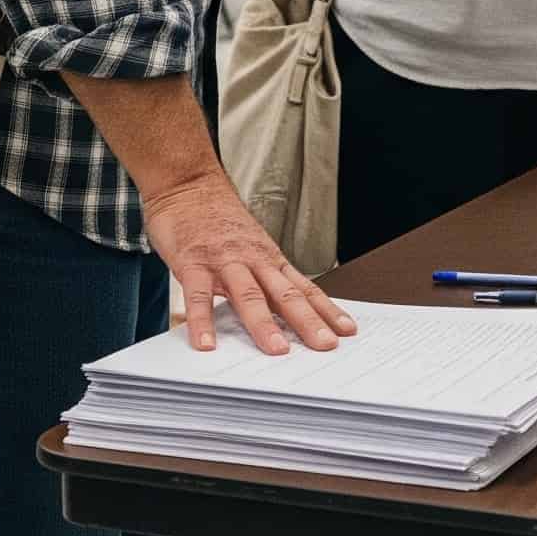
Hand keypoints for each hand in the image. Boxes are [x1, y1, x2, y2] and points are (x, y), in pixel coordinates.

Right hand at [141, 169, 358, 354]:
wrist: (190, 185)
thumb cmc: (220, 220)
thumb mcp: (251, 246)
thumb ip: (262, 279)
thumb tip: (279, 315)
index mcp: (269, 259)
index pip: (304, 288)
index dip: (326, 309)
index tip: (347, 330)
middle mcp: (253, 259)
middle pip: (285, 294)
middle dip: (307, 321)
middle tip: (325, 345)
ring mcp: (224, 261)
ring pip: (248, 295)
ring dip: (263, 323)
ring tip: (276, 350)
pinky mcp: (193, 262)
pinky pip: (197, 295)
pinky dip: (202, 320)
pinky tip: (206, 344)